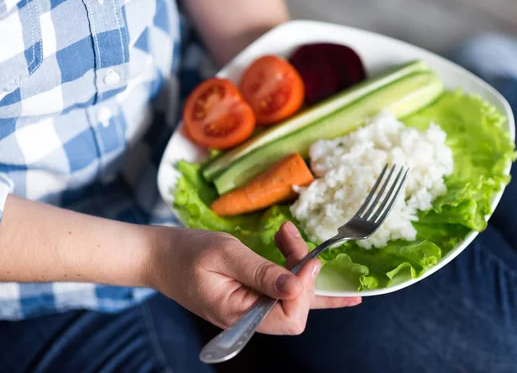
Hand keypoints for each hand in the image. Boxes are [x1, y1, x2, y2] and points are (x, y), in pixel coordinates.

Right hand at [151, 222, 360, 334]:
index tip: (305, 258)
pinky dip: (302, 279)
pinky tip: (319, 270)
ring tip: (286, 236)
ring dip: (300, 267)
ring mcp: (251, 309)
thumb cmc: (185, 253)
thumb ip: (261, 272)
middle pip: (298, 307)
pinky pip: (283, 293)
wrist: (159, 255)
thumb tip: (296, 286)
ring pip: (294, 298)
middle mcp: (249, 318)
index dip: (305, 288)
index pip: (291, 317)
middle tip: (288, 236)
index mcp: (239, 315)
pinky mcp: (251, 296)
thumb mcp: (224, 255)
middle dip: (303, 272)